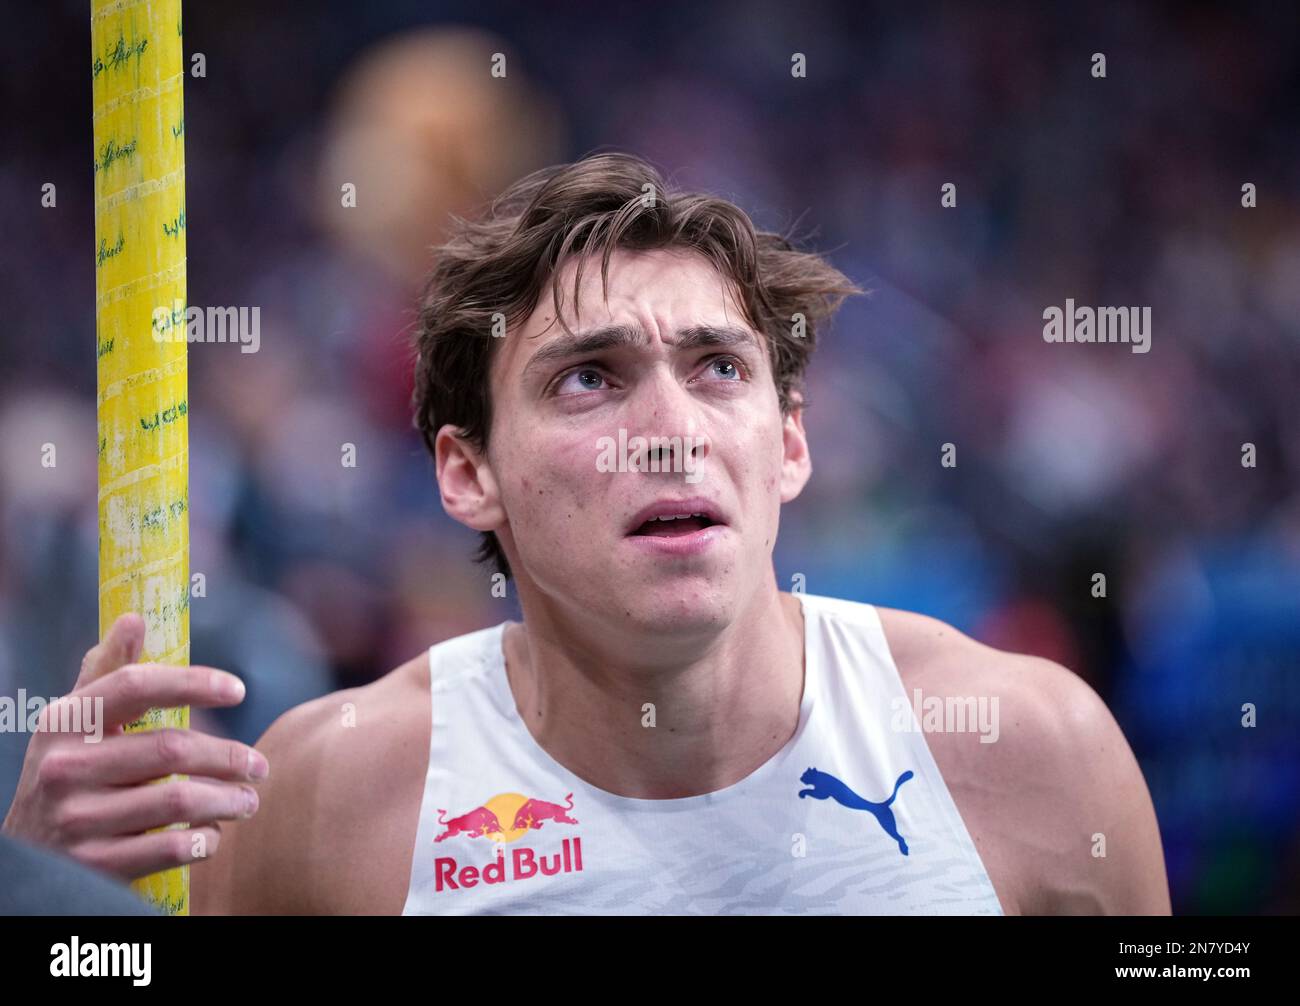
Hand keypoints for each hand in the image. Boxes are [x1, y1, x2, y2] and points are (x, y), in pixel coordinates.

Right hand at [1, 613, 268, 879]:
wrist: (26, 858)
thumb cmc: (67, 773)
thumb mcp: (73, 723)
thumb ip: (107, 673)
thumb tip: (134, 618)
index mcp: (65, 722)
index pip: (135, 685)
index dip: (193, 682)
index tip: (238, 690)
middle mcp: (65, 768)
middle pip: (172, 747)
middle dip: (229, 756)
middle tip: (259, 766)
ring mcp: (77, 819)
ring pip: (180, 798)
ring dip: (229, 799)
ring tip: (249, 799)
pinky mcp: (94, 865)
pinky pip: (171, 847)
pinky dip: (204, 840)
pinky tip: (213, 834)